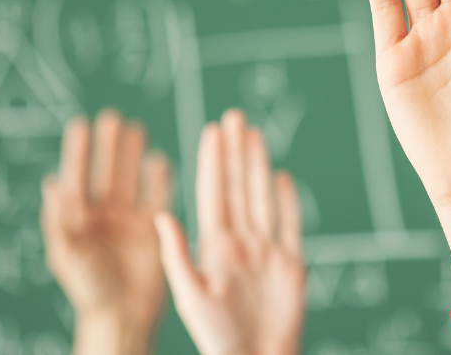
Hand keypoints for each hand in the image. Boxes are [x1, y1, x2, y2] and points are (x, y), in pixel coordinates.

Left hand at [41, 110, 171, 354]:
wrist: (122, 316)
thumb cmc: (88, 289)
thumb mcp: (66, 254)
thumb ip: (59, 219)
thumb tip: (52, 183)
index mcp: (78, 220)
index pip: (77, 178)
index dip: (78, 152)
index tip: (81, 125)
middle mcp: (103, 216)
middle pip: (106, 173)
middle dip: (109, 147)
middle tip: (113, 119)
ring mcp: (129, 221)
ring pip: (131, 180)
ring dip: (133, 156)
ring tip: (137, 130)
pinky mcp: (152, 230)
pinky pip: (157, 197)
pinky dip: (159, 179)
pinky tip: (159, 160)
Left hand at [155, 110, 305, 354]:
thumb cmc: (219, 338)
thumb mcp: (190, 296)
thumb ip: (177, 254)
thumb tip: (159, 216)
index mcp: (214, 248)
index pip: (213, 193)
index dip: (212, 161)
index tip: (210, 130)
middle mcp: (240, 244)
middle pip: (238, 187)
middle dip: (235, 151)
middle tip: (233, 117)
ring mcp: (267, 252)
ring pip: (262, 198)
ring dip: (258, 165)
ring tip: (254, 135)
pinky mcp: (291, 265)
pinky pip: (289, 224)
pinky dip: (287, 200)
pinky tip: (281, 177)